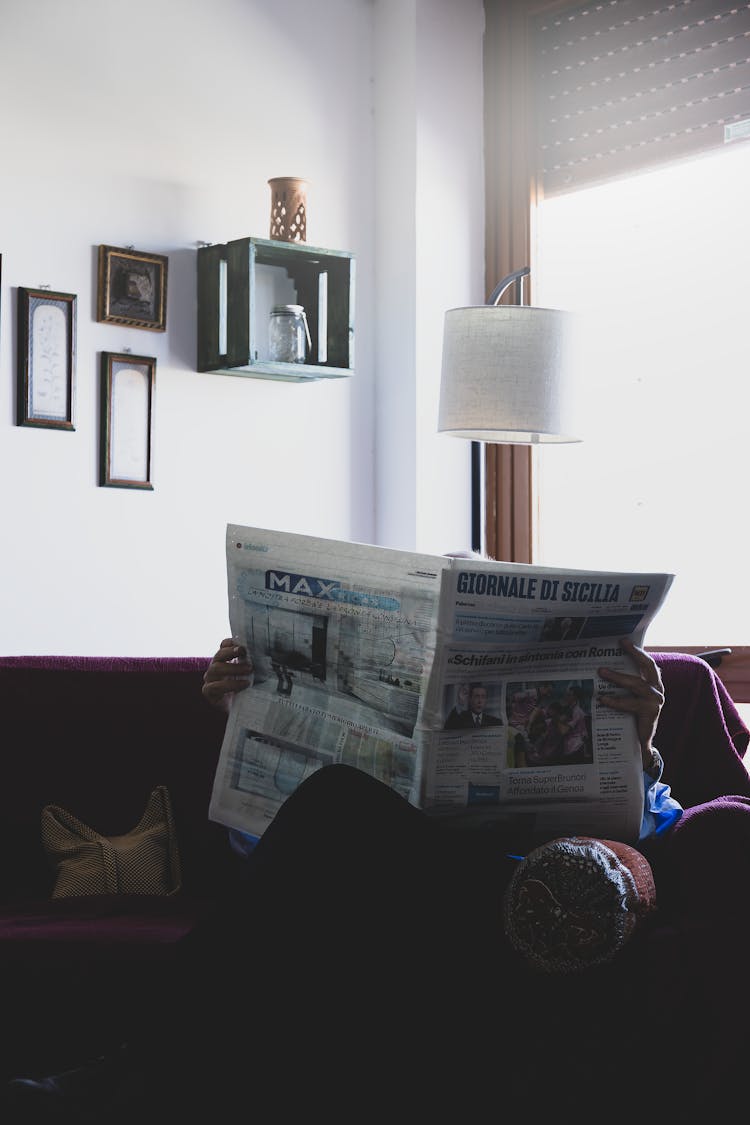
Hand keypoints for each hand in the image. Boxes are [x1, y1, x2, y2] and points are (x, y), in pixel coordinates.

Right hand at [202, 637, 252, 710]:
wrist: (240, 712)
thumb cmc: (246, 691)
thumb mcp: (250, 675)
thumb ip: (252, 664)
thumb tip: (266, 653)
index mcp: (225, 660)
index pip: (224, 645)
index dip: (231, 642)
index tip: (242, 641)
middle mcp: (215, 667)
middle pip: (218, 655)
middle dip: (231, 651)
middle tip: (244, 651)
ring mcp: (210, 679)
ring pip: (216, 668)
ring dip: (233, 668)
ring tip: (249, 670)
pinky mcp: (208, 692)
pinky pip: (215, 686)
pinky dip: (230, 684)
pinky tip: (244, 685)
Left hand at [597, 637, 663, 769]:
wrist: (641, 742)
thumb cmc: (633, 716)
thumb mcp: (631, 696)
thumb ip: (625, 683)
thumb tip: (604, 667)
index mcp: (654, 683)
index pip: (648, 663)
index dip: (637, 651)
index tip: (624, 640)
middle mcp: (657, 690)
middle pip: (648, 667)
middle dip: (634, 654)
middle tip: (620, 644)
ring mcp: (655, 701)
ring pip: (637, 684)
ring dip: (618, 676)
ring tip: (601, 671)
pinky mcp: (650, 713)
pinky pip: (630, 704)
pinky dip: (615, 701)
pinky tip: (603, 699)